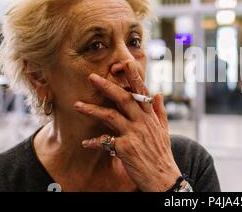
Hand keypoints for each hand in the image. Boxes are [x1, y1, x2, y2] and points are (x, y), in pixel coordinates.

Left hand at [73, 60, 180, 191]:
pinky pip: (106, 141)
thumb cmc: (162, 155)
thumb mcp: (164, 130)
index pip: (142, 92)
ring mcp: (134, 135)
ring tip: (77, 105)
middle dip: (107, 86)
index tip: (125, 62)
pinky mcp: (125, 149)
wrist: (164, 178)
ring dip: (92, 110)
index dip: (134, 76)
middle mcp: (143, 123)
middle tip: (92, 77)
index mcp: (151, 117)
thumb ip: (159, 111)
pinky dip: (95, 141)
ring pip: (111, 116)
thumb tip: (158, 93)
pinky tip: (85, 142)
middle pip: (124, 99)